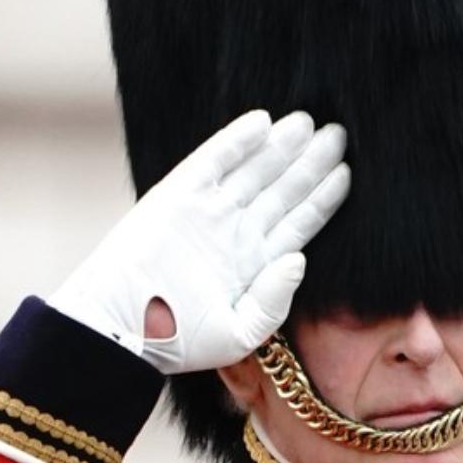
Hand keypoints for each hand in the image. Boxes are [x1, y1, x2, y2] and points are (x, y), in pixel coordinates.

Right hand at [46, 108, 348, 375]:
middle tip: (337, 133)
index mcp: (253, 263)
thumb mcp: (237, 334)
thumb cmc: (174, 340)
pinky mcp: (177, 194)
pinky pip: (214, 159)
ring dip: (281, 147)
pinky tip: (264, 122)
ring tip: (310, 123)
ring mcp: (207, 211)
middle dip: (310, 162)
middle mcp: (234, 232)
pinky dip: (237, 140)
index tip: (345, 173)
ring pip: (254, 170)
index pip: (298, 222)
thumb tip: (299, 258)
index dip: (322, 197)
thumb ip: (273, 301)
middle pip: (282, 189)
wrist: (117, 325)